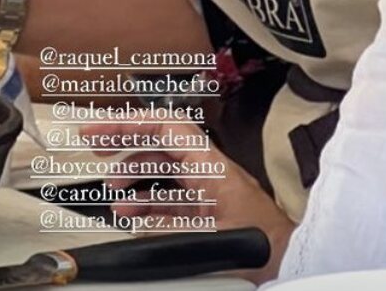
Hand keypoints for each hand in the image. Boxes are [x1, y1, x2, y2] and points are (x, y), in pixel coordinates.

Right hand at [83, 117, 294, 277]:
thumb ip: (170, 227)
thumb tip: (136, 222)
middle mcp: (208, 170)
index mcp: (210, 165)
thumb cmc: (263, 247)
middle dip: (125, 141)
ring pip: (163, 170)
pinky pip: (171, 196)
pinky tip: (134, 214)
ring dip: (135, 176)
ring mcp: (209, 188)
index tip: (99, 130)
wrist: (290, 261)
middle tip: (95, 145)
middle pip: (159, 143)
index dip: (129, 124)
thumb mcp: (211, 237)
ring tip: (114, 192)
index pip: (164, 127)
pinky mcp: (209, 209)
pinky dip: (149, 202)